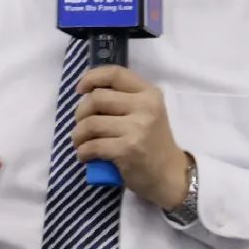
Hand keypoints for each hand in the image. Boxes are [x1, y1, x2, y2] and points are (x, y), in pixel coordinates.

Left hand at [72, 66, 189, 209]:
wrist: (170, 174)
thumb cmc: (152, 142)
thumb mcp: (147, 112)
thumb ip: (124, 99)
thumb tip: (86, 94)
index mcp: (149, 93)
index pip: (115, 74)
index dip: (92, 77)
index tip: (80, 89)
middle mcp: (145, 106)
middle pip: (97, 98)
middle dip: (81, 112)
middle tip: (82, 125)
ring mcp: (137, 128)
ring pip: (91, 123)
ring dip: (78, 135)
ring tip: (81, 142)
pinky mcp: (127, 150)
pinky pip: (92, 146)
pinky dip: (83, 151)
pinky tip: (85, 156)